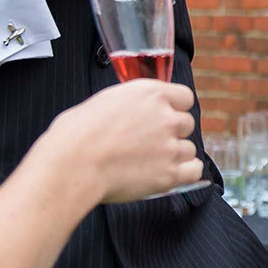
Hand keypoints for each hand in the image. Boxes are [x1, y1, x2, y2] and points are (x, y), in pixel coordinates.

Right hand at [38, 78, 202, 203]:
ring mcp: (169, 146)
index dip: (174, 108)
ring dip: (175, 155)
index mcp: (150, 93)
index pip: (184, 97)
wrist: (74, 164)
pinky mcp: (169, 174)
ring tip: (150, 162)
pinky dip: (185, 173)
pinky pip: (193, 171)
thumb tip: (130, 113)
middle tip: (151, 143)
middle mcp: (165, 117)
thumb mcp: (104, 101)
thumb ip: (129, 104)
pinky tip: (170, 174)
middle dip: (172, 133)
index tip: (165, 117)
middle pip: (187, 123)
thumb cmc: (76, 134)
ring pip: (189, 149)